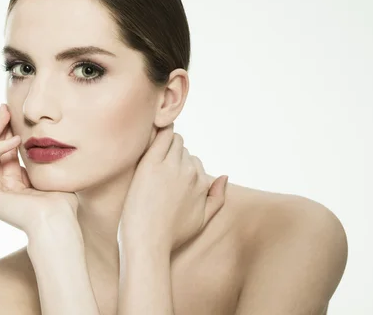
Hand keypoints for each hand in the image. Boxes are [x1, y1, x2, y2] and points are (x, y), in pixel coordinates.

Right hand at [0, 104, 79, 237]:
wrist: (57, 219)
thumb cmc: (59, 201)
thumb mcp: (44, 171)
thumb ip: (35, 156)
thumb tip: (33, 135)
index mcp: (9, 185)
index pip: (2, 152)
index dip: (5, 131)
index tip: (11, 111)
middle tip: (4, 107)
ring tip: (6, 115)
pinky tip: (14, 139)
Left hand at [118, 124, 227, 251]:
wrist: (148, 242)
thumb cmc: (171, 235)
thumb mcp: (202, 220)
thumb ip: (217, 198)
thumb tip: (224, 176)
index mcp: (203, 183)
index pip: (195, 162)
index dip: (181, 167)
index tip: (167, 177)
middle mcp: (191, 172)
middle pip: (184, 150)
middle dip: (174, 155)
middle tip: (157, 169)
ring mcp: (172, 166)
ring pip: (174, 141)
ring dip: (165, 144)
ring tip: (152, 157)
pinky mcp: (152, 162)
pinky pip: (162, 135)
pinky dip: (160, 131)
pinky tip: (152, 133)